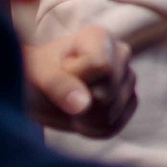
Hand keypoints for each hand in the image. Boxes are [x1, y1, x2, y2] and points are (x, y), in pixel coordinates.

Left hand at [23, 25, 138, 138]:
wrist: (39, 88)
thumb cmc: (37, 73)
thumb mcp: (37, 74)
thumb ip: (57, 84)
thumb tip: (83, 105)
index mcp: (100, 38)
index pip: (101, 66)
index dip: (77, 78)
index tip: (61, 70)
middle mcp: (120, 55)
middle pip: (106, 95)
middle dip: (79, 103)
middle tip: (64, 92)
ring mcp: (128, 79)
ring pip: (110, 115)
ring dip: (82, 118)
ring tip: (70, 103)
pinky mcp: (129, 102)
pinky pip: (113, 126)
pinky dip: (91, 128)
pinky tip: (81, 115)